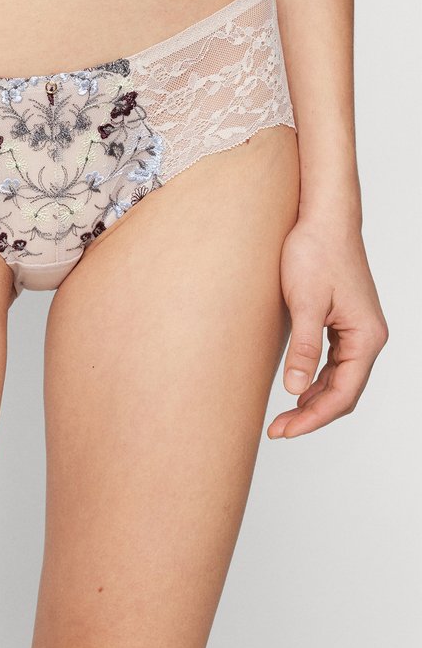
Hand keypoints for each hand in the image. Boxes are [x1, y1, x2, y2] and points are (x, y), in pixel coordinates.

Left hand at [267, 213, 387, 438]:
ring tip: (284, 416)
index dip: (312, 418)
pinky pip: (335, 362)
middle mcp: (368, 336)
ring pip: (340, 379)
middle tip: (278, 430)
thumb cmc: (315, 251)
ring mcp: (358, 329)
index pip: (342, 394)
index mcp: (366, 337)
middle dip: (312, 414)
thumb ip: (303, 348)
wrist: (322, 217)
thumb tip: (295, 389)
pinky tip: (297, 386)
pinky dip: (317, 379)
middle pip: (345, 392)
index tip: (283, 430)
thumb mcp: (305, 302)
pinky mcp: (345, 320)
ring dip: (314, 399)